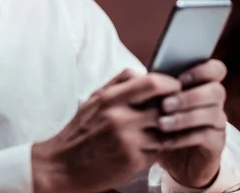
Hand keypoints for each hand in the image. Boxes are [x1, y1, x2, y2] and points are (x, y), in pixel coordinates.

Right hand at [31, 69, 181, 192]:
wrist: (62, 166)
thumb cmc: (80, 131)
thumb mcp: (94, 99)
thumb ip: (118, 83)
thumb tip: (142, 73)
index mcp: (111, 98)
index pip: (153, 83)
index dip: (170, 83)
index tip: (174, 86)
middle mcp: (121, 118)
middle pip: (165, 105)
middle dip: (174, 105)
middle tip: (176, 106)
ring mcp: (129, 141)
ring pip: (166, 128)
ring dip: (168, 127)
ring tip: (162, 127)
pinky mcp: (134, 161)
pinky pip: (158, 149)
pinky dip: (158, 146)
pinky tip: (149, 145)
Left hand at [156, 59, 227, 187]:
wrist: (172, 160)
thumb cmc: (162, 124)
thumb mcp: (155, 106)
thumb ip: (154, 88)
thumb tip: (140, 75)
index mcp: (203, 85)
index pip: (215, 69)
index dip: (202, 70)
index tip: (179, 78)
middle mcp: (214, 101)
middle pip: (216, 90)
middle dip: (189, 96)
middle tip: (164, 104)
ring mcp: (217, 122)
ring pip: (212, 114)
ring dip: (184, 117)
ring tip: (161, 123)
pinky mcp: (216, 143)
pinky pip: (205, 136)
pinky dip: (183, 138)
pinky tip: (165, 141)